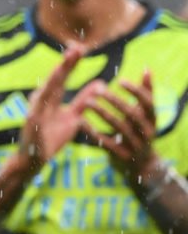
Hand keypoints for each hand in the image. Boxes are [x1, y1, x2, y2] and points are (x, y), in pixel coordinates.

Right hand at [12, 45, 106, 175]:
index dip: (70, 63)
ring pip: (47, 88)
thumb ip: (83, 100)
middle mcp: (40, 99)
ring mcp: (34, 108)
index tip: (80, 48)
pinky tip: (50, 87)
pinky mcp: (32, 120)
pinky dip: (45, 96)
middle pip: (55, 78)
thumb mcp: (73, 116)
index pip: (62, 77)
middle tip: (76, 48)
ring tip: (66, 63)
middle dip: (66, 63)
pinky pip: (40, 107)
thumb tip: (100, 83)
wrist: (33, 159)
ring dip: (57, 74)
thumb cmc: (52, 137)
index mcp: (50, 97)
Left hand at [82, 70, 160, 185]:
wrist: (141, 164)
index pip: (148, 102)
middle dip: (115, 101)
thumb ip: (145, 92)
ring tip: (87, 102)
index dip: (136, 91)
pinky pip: (108, 144)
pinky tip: (80, 122)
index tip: (120, 80)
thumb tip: (147, 68)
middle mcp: (148, 132)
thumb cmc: (140, 130)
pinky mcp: (123, 156)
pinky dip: (94, 132)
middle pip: (133, 115)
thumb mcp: (145, 113)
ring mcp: (136, 145)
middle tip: (98, 89)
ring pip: (120, 128)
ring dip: (103, 114)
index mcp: (152, 118)